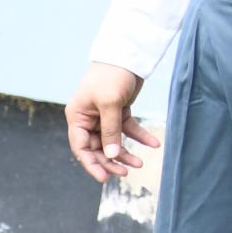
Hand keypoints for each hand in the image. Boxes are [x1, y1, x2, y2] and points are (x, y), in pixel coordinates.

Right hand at [66, 62, 157, 182]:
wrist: (127, 55)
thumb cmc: (111, 76)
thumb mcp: (110, 104)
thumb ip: (110, 131)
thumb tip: (111, 155)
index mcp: (78, 117)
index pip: (81, 147)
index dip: (91, 164)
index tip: (104, 178)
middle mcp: (88, 119)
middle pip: (98, 148)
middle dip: (111, 161)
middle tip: (126, 172)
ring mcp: (104, 116)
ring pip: (113, 141)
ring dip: (126, 152)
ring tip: (140, 163)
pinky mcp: (119, 111)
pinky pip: (128, 129)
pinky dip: (140, 136)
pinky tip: (153, 143)